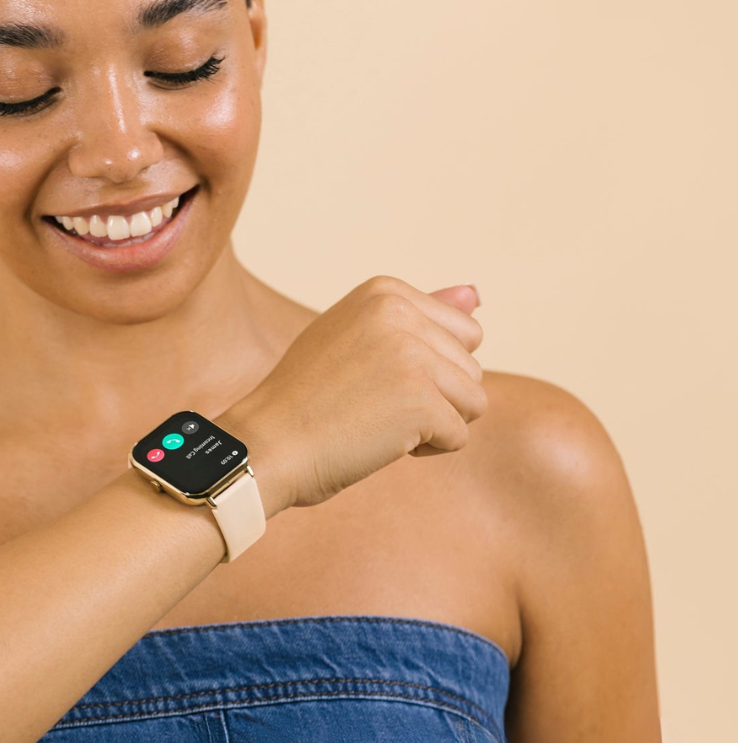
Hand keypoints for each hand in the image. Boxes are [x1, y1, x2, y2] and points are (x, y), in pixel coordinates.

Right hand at [221, 277, 484, 513]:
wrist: (266, 443)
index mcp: (383, 291)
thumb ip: (418, 314)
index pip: (461, 332)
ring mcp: (411, 355)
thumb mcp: (357, 337)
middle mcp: (399, 312)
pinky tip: (380, 442)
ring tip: (376, 420)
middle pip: (470, 367)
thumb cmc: (306, 399)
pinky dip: (427, 451)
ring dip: (434, 423)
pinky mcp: (421, 400)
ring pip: (473, 400)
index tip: (370, 376)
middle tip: (370, 403)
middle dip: (434, 396)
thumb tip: (477, 292)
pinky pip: (459, 436)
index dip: (426, 367)